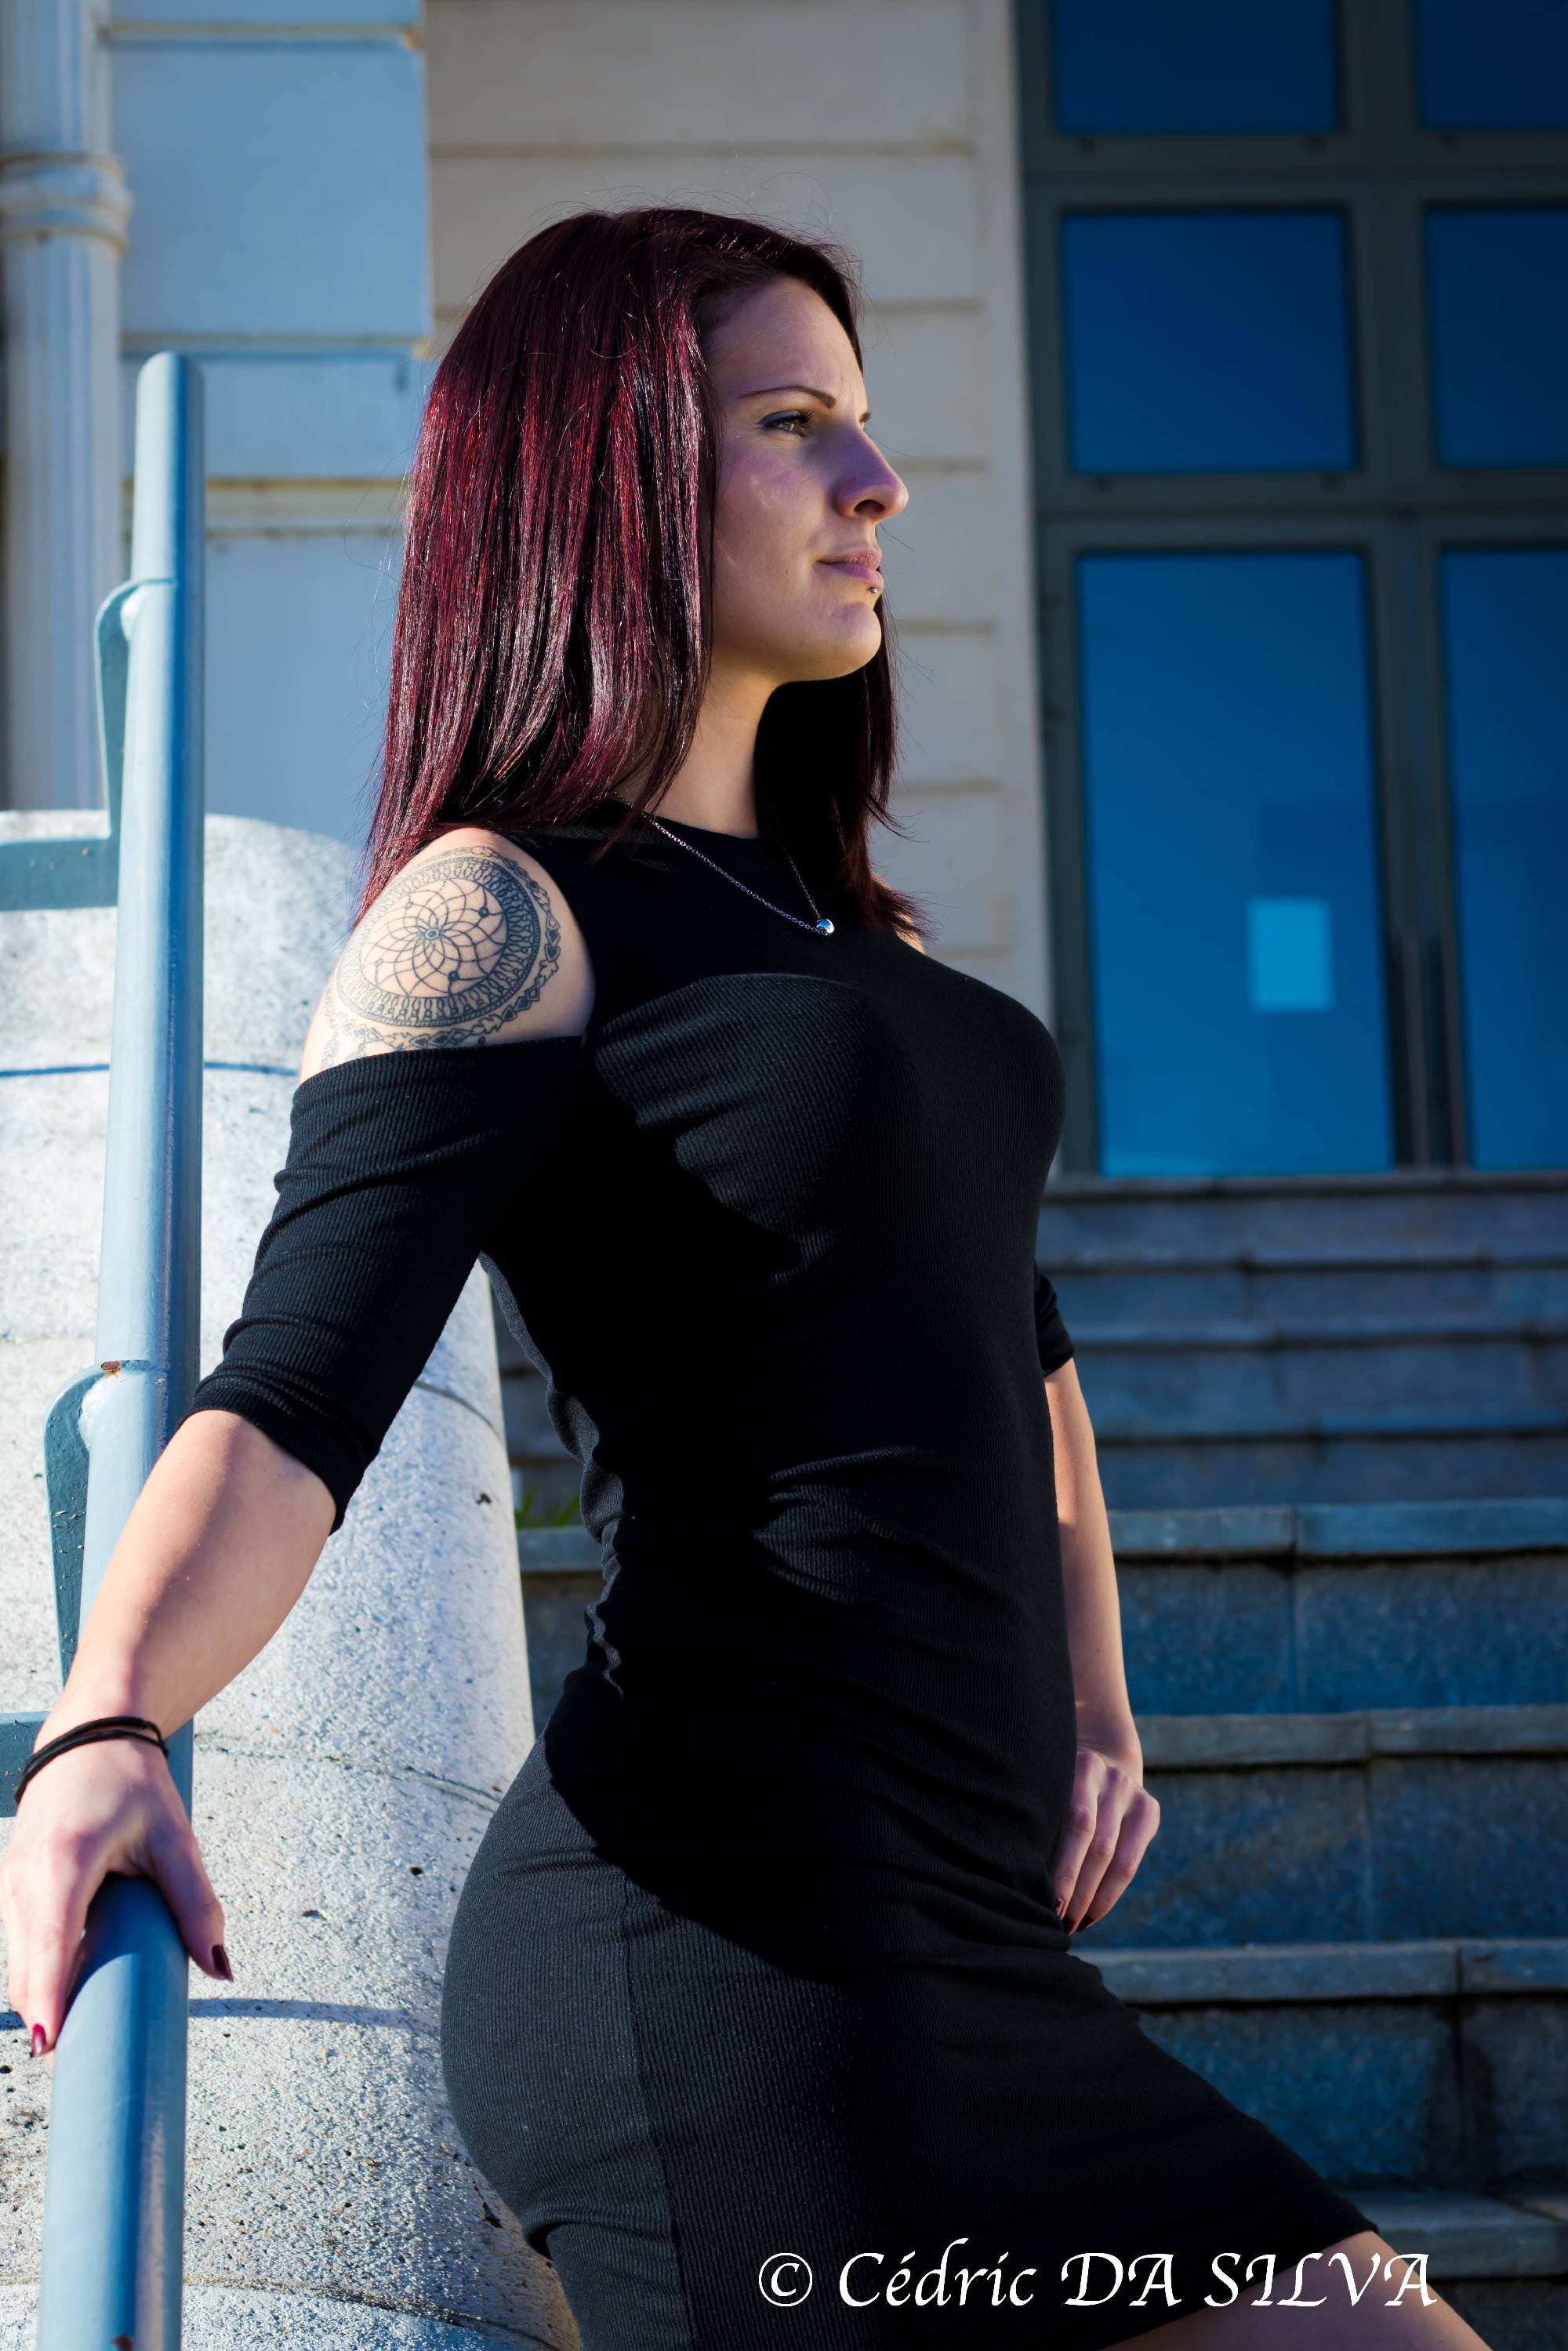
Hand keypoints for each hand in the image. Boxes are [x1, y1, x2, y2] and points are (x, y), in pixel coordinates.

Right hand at [0, 1730, 231, 2060]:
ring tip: (67, 2040)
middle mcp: (24, 1876)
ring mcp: (9, 1881)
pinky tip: (59, 1997)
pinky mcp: (10, 1885)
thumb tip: (220, 1968)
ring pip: (18, 1958)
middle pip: (26, 1965)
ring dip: (40, 1996)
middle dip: (46, 2013)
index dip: (47, 1998)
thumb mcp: (174, 1840)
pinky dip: (36, 1970)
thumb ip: (197, 1904)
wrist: (91, 1735)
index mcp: (64, 1863)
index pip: (48, 1945)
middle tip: (72, 2062)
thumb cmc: (133, 1783)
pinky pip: (19, 1941)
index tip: (52, 2045)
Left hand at [1050, 1742, 1159, 1935]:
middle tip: (1055, 1920)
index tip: (1039, 1900)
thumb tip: (1020, 1877)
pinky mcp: (1150, 1809)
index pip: (1074, 1825)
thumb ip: (1042, 1821)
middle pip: (1095, 1843)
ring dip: (1092, 1898)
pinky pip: (1131, 1862)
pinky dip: (1109, 1894)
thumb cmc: (1059, 1790)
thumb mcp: (1050, 1791)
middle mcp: (1110, 1776)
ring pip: (1114, 1857)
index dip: (1060, 1867)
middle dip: (1075, 1887)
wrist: (1104, 1761)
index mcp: (1079, 1766)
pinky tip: (1091, 1915)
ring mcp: (1133, 1792)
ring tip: (1071, 1924)